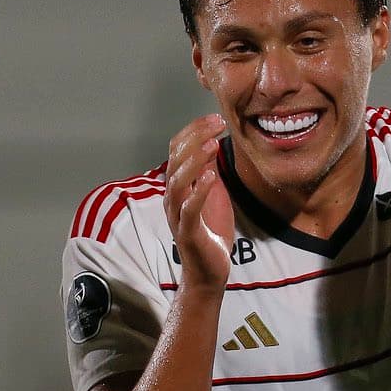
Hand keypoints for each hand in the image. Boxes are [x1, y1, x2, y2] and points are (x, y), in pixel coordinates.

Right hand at [162, 114, 235, 291]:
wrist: (209, 271)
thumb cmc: (211, 232)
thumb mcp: (212, 195)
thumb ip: (209, 171)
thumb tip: (213, 142)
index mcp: (178, 185)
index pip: (178, 149)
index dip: (194, 131)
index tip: (215, 118)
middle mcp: (172, 196)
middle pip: (176, 159)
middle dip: (196, 137)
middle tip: (217, 123)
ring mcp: (177, 214)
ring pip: (177, 181)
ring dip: (194, 160)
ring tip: (213, 144)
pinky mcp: (187, 232)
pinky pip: (188, 208)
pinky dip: (198, 191)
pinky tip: (210, 176)